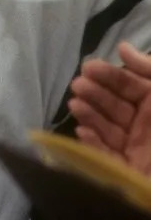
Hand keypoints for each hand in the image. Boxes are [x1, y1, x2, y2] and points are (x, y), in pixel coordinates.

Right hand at [68, 41, 150, 174]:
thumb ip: (149, 68)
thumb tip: (122, 48)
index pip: (129, 85)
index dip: (109, 75)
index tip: (88, 67)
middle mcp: (146, 125)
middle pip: (115, 106)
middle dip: (95, 94)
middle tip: (78, 85)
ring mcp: (137, 149)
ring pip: (107, 129)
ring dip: (90, 115)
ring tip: (75, 104)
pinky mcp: (128, 172)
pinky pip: (107, 157)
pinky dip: (93, 144)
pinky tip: (82, 130)